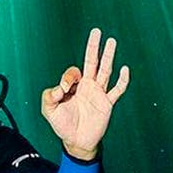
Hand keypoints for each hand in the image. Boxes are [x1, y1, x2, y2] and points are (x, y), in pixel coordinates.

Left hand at [41, 28, 129, 159]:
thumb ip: (48, 96)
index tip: (63, 91)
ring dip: (108, 56)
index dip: (68, 77)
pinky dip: (122, 80)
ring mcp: (99, 94)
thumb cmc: (63, 125)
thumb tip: (59, 87)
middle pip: (92, 62)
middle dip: (93, 46)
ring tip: (111, 41)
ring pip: (105, 71)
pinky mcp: (107, 104)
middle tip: (96, 31)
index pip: (74, 72)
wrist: (77, 142)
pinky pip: (116, 90)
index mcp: (74, 86)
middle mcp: (88, 86)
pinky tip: (125, 69)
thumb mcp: (49, 110)